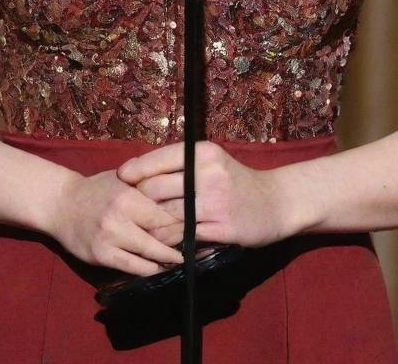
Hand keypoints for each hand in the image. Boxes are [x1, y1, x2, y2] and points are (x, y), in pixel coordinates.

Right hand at [47, 169, 185, 276]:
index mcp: (127, 196)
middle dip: (177, 244)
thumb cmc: (96, 188)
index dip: (180, 223)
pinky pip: (130, 266)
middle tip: (192, 248)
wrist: (61, 203)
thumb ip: (146, 183)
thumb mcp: (122, 178)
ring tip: (179, 261)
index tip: (194, 227)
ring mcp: (109, 238)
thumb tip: (177, 186)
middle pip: (158, 236)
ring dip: (165, 260)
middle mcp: (119, 218)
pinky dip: (147, 269)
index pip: (162, 214)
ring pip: (147, 255)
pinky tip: (157, 268)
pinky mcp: (101, 255)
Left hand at [115, 140, 290, 249]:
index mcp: (202, 153)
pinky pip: (184, 236)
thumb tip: (138, 171)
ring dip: (150, 226)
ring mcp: (215, 201)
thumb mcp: (211, 162)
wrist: (277, 202)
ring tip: (138, 231)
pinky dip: (170, 242)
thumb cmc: (236, 181)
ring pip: (166, 215)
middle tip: (126, 210)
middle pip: (155, 189)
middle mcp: (208, 173)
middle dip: (137, 201)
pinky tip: (162, 245)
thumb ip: (180, 165)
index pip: (156, 159)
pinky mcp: (222, 227)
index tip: (120, 180)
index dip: (133, 171)